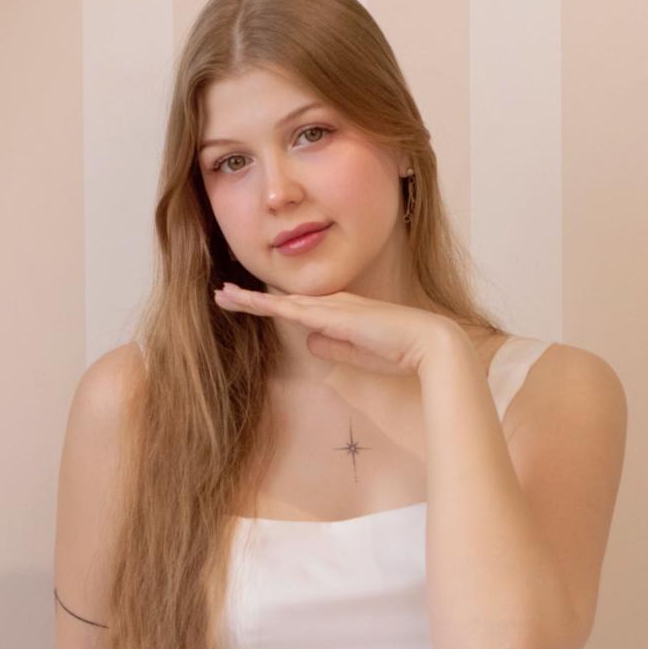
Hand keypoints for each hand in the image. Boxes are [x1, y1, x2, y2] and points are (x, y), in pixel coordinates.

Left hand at [211, 282, 463, 376]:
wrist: (425, 342)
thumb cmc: (399, 350)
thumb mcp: (358, 355)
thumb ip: (333, 348)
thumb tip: (309, 343)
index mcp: (340, 312)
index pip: (300, 310)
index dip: (274, 307)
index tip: (251, 306)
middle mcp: (332, 304)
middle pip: (284, 301)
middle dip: (252, 298)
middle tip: (223, 294)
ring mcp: (330, 307)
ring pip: (281, 302)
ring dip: (250, 299)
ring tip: (222, 296)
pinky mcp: (330, 315)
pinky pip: (289, 309)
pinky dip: (265, 305)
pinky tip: (245, 302)